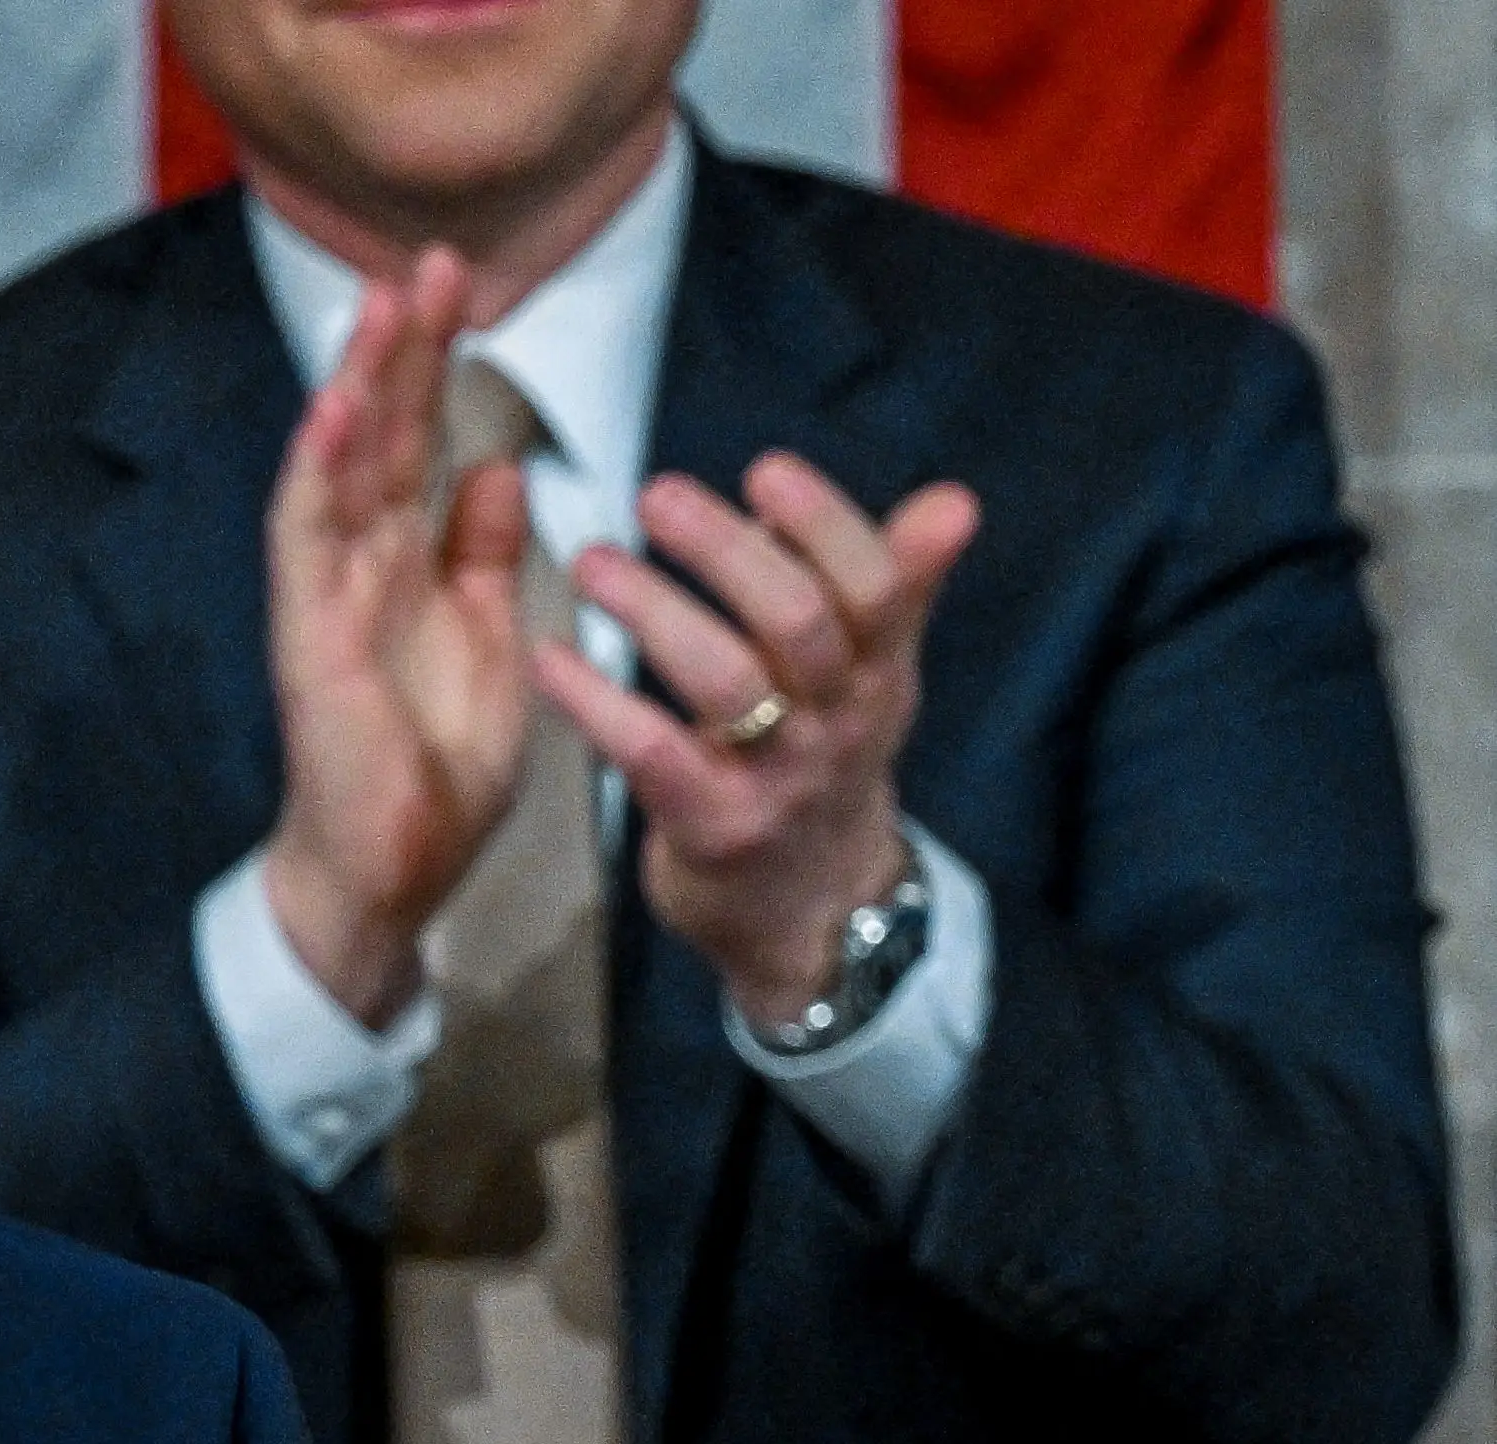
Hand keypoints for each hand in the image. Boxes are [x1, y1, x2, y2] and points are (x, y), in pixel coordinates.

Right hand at [256, 248, 536, 1027]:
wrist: (390, 875)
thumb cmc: (433, 776)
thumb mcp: (490, 645)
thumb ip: (486, 558)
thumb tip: (497, 468)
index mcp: (405, 569)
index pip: (418, 445)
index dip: (437, 366)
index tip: (465, 287)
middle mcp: (357, 569)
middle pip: (376, 436)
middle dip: (401, 347)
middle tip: (430, 258)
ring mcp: (325, 599)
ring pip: (336, 468)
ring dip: (356, 385)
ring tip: (380, 304)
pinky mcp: (307, 640)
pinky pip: (306, 543)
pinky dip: (316, 474)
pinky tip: (334, 412)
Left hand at [538, 453, 979, 1029]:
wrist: (809, 913)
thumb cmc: (822, 766)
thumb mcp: (874, 680)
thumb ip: (898, 586)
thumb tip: (954, 500)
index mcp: (878, 672)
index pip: (874, 584)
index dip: (825, 524)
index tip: (765, 470)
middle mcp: (839, 722)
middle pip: (797, 619)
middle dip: (726, 551)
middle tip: (655, 494)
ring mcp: (777, 780)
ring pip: (724, 681)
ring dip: (652, 610)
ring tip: (591, 561)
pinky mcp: (712, 829)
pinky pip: (651, 753)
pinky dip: (595, 701)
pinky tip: (550, 657)